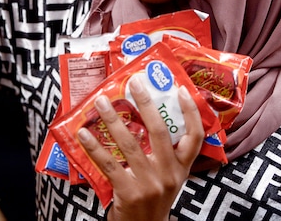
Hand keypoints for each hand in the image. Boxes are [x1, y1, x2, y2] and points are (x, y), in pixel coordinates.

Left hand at [77, 75, 203, 220]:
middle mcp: (170, 174)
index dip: (191, 111)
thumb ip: (163, 153)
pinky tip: (84, 133)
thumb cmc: (152, 198)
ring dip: (113, 119)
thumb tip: (144, 116)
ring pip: (130, 143)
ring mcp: (150, 183)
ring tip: (101, 101)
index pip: (195, 136)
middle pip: (160, 130)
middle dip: (145, 103)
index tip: (182, 89)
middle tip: (134, 82)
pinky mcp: (129, 192)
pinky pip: (109, 163)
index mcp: (182, 167)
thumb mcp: (167, 177)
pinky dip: (94, 146)